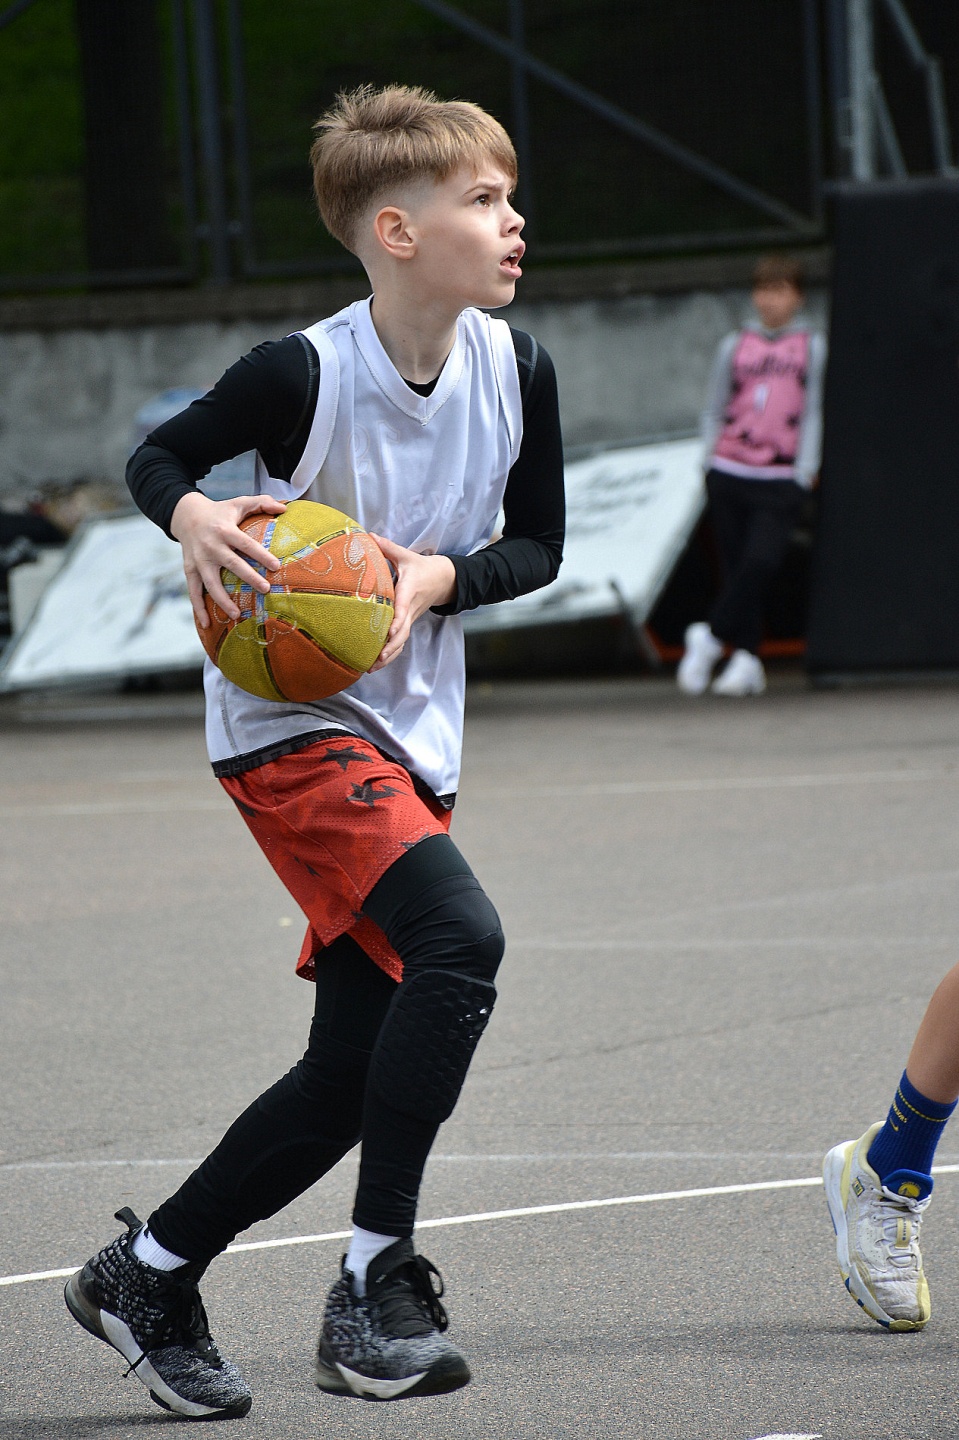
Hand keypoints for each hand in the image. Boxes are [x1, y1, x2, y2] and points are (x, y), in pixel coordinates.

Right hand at [171, 490, 286, 627]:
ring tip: (237, 615)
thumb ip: (261, 502)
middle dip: (248, 577)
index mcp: (224, 529)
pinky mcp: (190, 570)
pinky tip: (207, 624)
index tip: (276, 566)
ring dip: (222, 600)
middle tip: (265, 590)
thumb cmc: (220, 512)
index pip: (245, 543)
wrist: (185, 515)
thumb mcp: (238, 503)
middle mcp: (210, 545)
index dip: (260, 554)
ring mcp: (198, 560)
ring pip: (210, 583)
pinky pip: (193, 592)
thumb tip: (285, 508)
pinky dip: (198, 608)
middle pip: (231, 563)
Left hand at [368, 534, 455, 668]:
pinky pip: (400, 642)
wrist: (444, 580)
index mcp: (409, 591)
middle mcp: (411, 609)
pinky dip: (390, 655)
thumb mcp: (406, 555)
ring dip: (389, 656)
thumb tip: (367, 535)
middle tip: (377, 658)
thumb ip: (387, 547)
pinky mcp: (409, 624)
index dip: (398, 621)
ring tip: (372, 668)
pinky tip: (376, 665)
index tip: (390, 632)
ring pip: (402, 641)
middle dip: (391, 646)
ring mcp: (411, 619)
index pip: (404, 608)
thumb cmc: (422, 567)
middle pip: (403, 632)